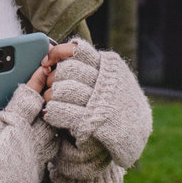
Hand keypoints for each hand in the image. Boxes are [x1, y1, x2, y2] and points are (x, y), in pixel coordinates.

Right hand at [0, 82, 56, 182]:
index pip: (29, 99)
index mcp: (2, 130)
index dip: (36, 80)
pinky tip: (39, 132)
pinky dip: (47, 140)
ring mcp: (27, 166)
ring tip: (45, 108)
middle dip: (48, 98)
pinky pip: (47, 155)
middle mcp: (20, 148)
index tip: (41, 66)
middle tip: (50, 83)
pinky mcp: (30, 182)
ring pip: (51, 136)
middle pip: (47, 116)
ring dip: (49, 121)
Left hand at [42, 40, 151, 169]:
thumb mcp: (112, 77)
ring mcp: (99, 101)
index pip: (78, 50)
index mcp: (110, 66)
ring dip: (49, 95)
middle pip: (67, 69)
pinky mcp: (90, 121)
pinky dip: (52, 112)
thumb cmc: (116, 102)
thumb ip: (91, 65)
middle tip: (49, 86)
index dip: (57, 53)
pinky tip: (51, 114)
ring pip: (62, 89)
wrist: (135, 133)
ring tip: (50, 102)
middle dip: (53, 77)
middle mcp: (105, 81)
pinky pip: (60, 110)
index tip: (46, 62)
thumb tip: (53, 49)